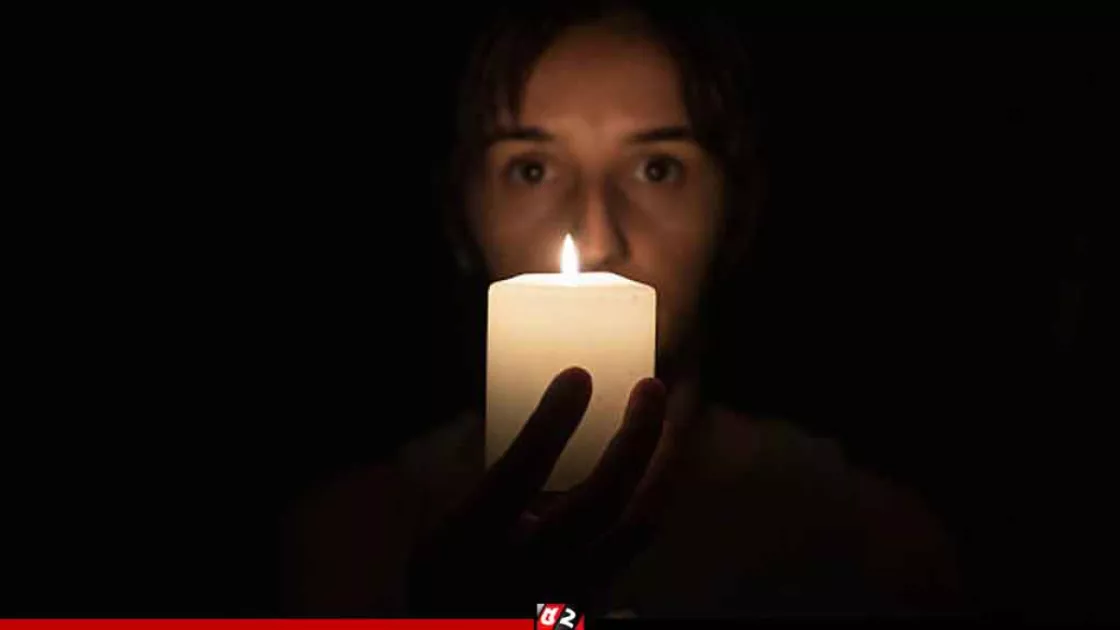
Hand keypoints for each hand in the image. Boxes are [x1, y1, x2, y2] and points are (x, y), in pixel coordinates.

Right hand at [406, 367, 672, 617]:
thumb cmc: (443, 587)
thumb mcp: (438, 536)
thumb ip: (483, 485)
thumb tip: (528, 427)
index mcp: (471, 541)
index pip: (520, 472)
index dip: (552, 422)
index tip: (579, 376)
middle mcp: (528, 569)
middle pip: (598, 499)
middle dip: (633, 437)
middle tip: (651, 387)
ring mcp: (568, 593)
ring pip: (634, 531)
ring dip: (661, 471)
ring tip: (673, 427)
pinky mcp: (592, 604)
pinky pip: (633, 549)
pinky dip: (651, 503)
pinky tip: (659, 476)